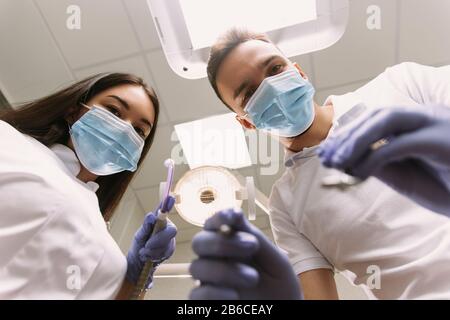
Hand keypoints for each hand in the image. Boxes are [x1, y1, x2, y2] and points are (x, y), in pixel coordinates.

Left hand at [126, 196, 176, 287]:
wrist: (138, 262)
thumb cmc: (139, 244)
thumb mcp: (139, 234)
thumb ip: (146, 226)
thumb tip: (151, 215)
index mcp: (161, 221)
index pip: (166, 211)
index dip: (169, 205)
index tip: (170, 197)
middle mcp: (168, 228)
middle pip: (171, 231)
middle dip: (157, 240)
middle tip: (146, 245)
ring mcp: (170, 240)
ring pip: (166, 244)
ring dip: (152, 250)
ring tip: (143, 251)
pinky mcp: (170, 251)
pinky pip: (164, 253)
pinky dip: (153, 256)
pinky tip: (147, 256)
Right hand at [189, 208, 301, 299]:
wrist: (284, 311)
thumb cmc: (280, 285)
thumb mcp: (275, 260)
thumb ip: (256, 238)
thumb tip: (234, 213)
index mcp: (230, 244)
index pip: (214, 224)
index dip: (219, 217)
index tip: (233, 216)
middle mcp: (215, 260)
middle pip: (199, 242)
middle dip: (223, 242)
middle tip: (251, 246)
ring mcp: (209, 282)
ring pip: (197, 267)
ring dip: (225, 270)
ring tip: (253, 278)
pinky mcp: (207, 303)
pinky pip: (197, 295)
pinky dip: (214, 293)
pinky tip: (234, 296)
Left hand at [318, 104, 449, 215]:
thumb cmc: (448, 187)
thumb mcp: (407, 174)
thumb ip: (382, 162)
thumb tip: (349, 159)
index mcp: (419, 122)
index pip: (377, 117)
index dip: (349, 132)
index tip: (328, 151)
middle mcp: (428, 117)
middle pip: (379, 113)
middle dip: (348, 134)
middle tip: (327, 157)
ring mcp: (437, 126)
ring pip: (387, 119)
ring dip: (356, 140)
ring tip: (336, 162)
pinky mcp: (442, 142)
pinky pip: (398, 145)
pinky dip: (372, 158)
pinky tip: (357, 173)